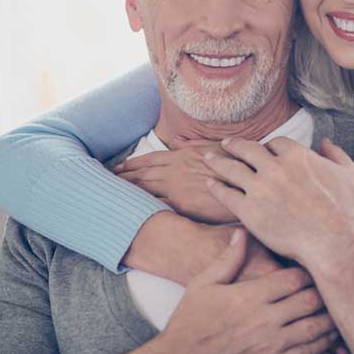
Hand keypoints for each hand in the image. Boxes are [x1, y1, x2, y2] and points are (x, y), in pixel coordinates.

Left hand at [114, 139, 238, 223]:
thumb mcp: (213, 149)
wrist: (249, 178)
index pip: (150, 159)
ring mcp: (178, 186)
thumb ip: (192, 146)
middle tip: (104, 182)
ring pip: (145, 188)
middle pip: (142, 174)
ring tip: (109, 195)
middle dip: (122, 178)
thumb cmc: (234, 163)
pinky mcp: (183, 203)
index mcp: (182, 155)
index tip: (118, 168)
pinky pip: (156, 204)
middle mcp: (176, 169)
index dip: (132, 164)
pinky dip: (140, 206)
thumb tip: (176, 142)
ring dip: (126, 191)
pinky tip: (129, 210)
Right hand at [150, 230, 339, 353]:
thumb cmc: (189, 322)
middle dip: (324, 291)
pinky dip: (323, 345)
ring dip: (330, 319)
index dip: (309, 271)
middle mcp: (264, 321)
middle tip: (335, 283)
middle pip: (310, 301)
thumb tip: (243, 233)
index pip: (294, 279)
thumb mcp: (202, 284)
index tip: (315, 265)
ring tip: (341, 308)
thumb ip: (227, 259)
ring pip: (314, 329)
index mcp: (249, 296)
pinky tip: (330, 339)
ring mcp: (270, 347)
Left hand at [204, 137, 353, 264]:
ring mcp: (260, 188)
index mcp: (297, 156)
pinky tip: (210, 184)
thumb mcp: (350, 175)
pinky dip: (216, 187)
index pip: (275, 144)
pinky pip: (226, 194)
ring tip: (208, 159)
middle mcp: (275, 167)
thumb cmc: (345, 211)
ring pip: (232, 169)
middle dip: (235, 145)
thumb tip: (325, 143)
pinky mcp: (249, 210)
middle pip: (248, 150)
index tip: (261, 150)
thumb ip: (337, 155)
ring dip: (218, 162)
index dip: (267, 146)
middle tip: (225, 144)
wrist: (333, 242)